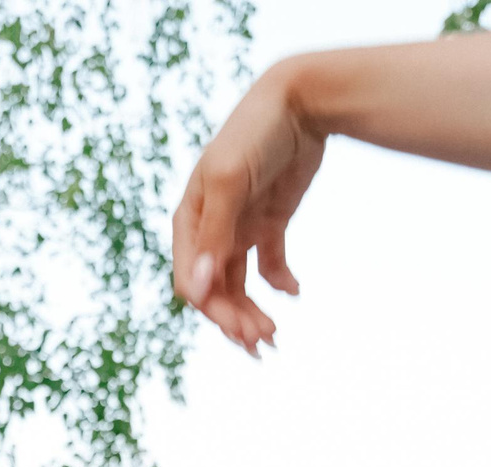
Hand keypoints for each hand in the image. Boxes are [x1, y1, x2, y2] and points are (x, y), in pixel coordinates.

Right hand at [171, 61, 326, 355]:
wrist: (299, 100)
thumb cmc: (255, 134)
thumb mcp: (230, 182)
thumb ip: (214, 237)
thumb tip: (196, 293)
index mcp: (190, 221)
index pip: (193, 282)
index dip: (214, 311)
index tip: (244, 330)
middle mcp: (210, 229)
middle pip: (215, 290)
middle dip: (235, 320)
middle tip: (265, 343)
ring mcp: (239, 226)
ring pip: (238, 284)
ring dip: (253, 311)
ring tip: (274, 335)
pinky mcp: (269, 222)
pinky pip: (269, 263)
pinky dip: (279, 281)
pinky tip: (295, 291)